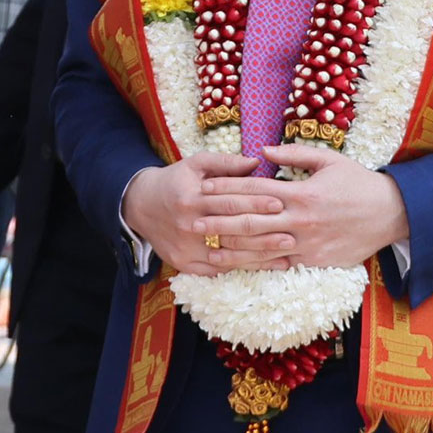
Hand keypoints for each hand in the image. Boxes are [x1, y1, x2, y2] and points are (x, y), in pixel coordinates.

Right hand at [122, 152, 290, 276]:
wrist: (140, 206)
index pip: (229, 201)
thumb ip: (226, 162)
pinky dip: (242, 269)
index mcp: (191, 198)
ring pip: (228, 255)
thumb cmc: (175, 181)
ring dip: (259, 256)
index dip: (256, 202)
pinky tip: (265, 267)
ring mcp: (185, 248)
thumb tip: (257, 161)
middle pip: (232, 230)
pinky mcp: (184, 264)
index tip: (280, 202)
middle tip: (291, 234)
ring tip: (286, 254)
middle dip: (264, 232)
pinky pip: (217, 271)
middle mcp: (188, 225)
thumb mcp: (196, 164)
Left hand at [195, 144, 409, 271]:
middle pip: (251, 219)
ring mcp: (306, 242)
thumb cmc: (359, 183)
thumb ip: (294, 154)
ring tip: (207, 246)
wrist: (392, 213)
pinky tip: (239, 265)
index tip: (205, 187)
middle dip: (219, 220)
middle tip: (194, 220)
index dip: (227, 187)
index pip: (255, 188)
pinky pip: (280, 263)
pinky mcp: (314, 260)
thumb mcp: (329, 160)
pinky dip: (257, 264)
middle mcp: (300, 218)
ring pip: (261, 246)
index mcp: (302, 191)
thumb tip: (261, 149)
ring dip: (231, 247)